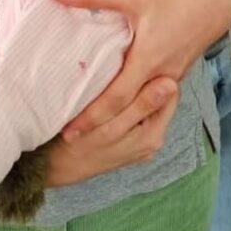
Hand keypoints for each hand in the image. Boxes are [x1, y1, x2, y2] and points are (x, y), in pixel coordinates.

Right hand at [47, 77, 179, 185]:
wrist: (58, 167)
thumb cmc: (81, 145)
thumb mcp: (111, 125)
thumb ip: (142, 105)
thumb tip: (173, 83)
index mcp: (152, 135)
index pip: (170, 94)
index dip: (157, 75)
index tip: (140, 63)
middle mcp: (153, 141)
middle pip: (160, 100)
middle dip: (146, 83)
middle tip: (127, 68)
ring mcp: (142, 143)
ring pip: (147, 106)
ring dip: (136, 92)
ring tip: (118, 79)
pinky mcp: (131, 142)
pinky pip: (137, 115)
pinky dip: (128, 103)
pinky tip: (113, 96)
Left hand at [54, 0, 230, 137]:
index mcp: (148, 61)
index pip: (115, 99)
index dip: (91, 117)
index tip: (69, 131)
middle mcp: (162, 75)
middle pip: (128, 110)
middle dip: (100, 125)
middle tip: (71, 137)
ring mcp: (172, 75)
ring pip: (142, 104)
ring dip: (118, 116)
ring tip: (92, 124)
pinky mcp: (178, 69)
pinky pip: (153, 94)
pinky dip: (134, 102)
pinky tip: (121, 98)